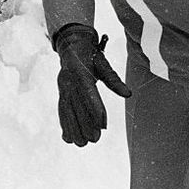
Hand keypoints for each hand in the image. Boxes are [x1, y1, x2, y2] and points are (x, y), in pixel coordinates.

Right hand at [54, 24, 130, 145]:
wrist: (71, 44)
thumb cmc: (91, 54)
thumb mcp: (103, 62)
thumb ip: (114, 79)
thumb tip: (128, 93)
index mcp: (81, 72)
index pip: (89, 93)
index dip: (96, 109)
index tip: (103, 125)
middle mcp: (69, 81)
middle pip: (77, 106)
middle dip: (85, 124)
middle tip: (95, 139)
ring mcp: (62, 87)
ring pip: (67, 111)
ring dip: (73, 128)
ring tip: (83, 143)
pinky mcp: (60, 92)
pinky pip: (61, 110)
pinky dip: (64, 124)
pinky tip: (68, 139)